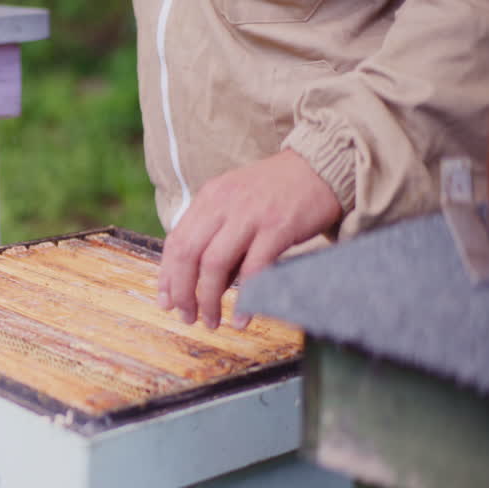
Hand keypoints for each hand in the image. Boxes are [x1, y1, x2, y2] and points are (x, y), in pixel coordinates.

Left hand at [157, 149, 340, 329]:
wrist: (322, 166)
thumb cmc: (278, 191)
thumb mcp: (235, 201)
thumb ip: (216, 233)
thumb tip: (201, 279)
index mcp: (209, 198)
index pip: (175, 241)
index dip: (167, 276)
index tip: (165, 302)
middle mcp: (223, 204)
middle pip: (188, 254)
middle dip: (183, 292)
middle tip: (187, 317)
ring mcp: (250, 215)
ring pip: (214, 263)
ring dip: (208, 299)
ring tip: (211, 321)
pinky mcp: (278, 227)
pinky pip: (253, 268)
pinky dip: (245, 298)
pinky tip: (242, 318)